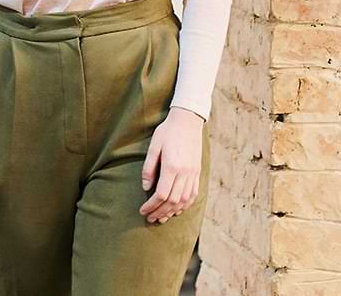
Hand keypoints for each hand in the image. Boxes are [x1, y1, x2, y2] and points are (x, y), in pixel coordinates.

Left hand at [139, 107, 204, 224]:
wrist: (188, 121)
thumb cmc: (167, 132)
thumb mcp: (154, 146)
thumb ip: (149, 168)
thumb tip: (146, 187)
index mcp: (172, 166)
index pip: (162, 194)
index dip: (151, 205)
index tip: (143, 210)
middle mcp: (185, 173)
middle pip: (173, 201)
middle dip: (160, 212)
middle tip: (149, 218)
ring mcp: (193, 174)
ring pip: (184, 201)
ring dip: (172, 212)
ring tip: (161, 218)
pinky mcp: (198, 173)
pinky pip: (193, 195)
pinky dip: (185, 205)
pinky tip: (177, 209)